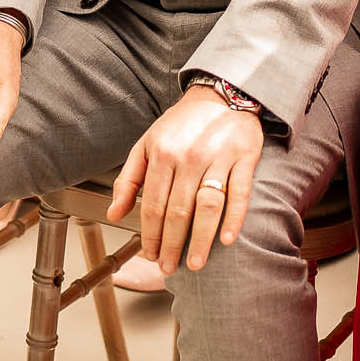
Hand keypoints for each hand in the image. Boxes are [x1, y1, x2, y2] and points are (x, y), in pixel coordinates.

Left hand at [106, 86, 263, 274]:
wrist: (220, 94)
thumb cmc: (181, 123)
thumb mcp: (147, 145)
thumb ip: (129, 179)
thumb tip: (114, 213)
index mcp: (163, 153)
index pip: (153, 204)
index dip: (150, 235)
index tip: (150, 254)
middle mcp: (189, 156)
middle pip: (179, 211)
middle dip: (172, 244)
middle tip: (169, 267)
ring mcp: (219, 157)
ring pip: (208, 206)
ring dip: (201, 240)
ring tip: (196, 263)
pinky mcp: (245, 157)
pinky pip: (240, 193)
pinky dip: (234, 219)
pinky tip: (226, 240)